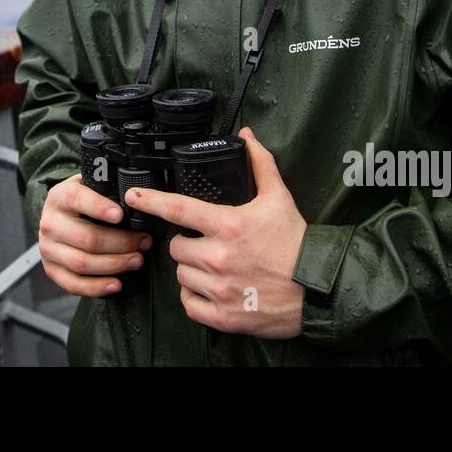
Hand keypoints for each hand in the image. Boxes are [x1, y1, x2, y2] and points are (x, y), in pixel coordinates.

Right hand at [39, 174, 152, 297]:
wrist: (57, 217)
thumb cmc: (83, 201)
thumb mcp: (90, 186)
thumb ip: (106, 189)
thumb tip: (138, 199)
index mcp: (60, 197)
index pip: (77, 199)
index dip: (99, 208)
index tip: (120, 215)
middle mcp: (50, 222)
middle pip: (87, 238)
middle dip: (121, 243)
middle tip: (143, 242)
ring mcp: (48, 248)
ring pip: (82, 263)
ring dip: (114, 265)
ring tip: (137, 260)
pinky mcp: (51, 270)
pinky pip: (73, 284)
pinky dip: (97, 287)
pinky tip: (117, 284)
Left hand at [123, 127, 307, 336]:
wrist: (319, 290)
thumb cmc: (296, 243)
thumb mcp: (279, 198)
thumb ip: (260, 164)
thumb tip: (247, 134)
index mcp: (228, 225)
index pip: (178, 209)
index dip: (150, 201)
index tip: (132, 197)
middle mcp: (219, 257)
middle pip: (176, 248)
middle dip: (187, 244)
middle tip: (207, 244)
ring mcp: (220, 289)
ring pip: (181, 276)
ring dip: (192, 271)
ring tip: (214, 267)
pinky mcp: (223, 316)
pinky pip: (189, 304)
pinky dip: (196, 298)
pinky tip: (212, 290)